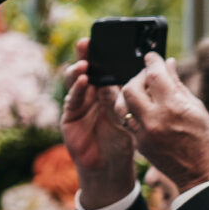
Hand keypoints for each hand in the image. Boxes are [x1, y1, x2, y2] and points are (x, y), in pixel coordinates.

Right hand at [61, 46, 138, 209]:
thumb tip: (140, 72)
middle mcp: (90, 96)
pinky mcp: (69, 118)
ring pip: (75, 82)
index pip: (103, 70)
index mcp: (106, 93)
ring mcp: (78, 106)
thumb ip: (127, 96)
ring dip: (78, 71)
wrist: (110, 170)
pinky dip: (77, 90)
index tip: (103, 39)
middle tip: (87, 42)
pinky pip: (72, 100)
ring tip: (85, 62)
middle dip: (85, 56)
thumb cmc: (122, 143)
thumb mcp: (129, 115)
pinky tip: (83, 81)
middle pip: (86, 71)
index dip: (101, 55)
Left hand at [119, 53, 208, 194]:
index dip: (152, 61)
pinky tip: (143, 107)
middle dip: (137, 77)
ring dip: (129, 93)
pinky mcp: (138, 143)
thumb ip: (178, 85)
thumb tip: (168, 64)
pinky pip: (127, 120)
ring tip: (142, 91)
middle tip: (146, 75)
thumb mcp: (197, 108)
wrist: (202, 175)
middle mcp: (155, 119)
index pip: (155, 75)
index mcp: (174, 107)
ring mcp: (143, 133)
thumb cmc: (206, 140)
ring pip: (122, 104)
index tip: (151, 57)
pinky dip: (132, 110)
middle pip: (130, 87)